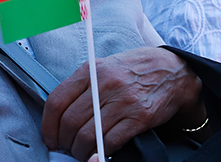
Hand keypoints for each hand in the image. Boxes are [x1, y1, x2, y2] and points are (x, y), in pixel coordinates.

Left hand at [42, 47, 204, 160]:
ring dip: (80, 151)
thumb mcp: (104, 67)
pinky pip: (110, 142)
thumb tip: (60, 115)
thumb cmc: (134, 71)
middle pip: (70, 122)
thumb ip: (82, 86)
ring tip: (82, 153)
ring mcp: (122, 100)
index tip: (50, 137)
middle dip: (64, 142)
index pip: (57, 100)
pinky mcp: (139, 117)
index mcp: (91, 70)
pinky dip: (101, 153)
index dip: (48, 125)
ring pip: (87, 136)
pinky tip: (99, 152)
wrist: (172, 71)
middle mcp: (104, 84)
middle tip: (66, 148)